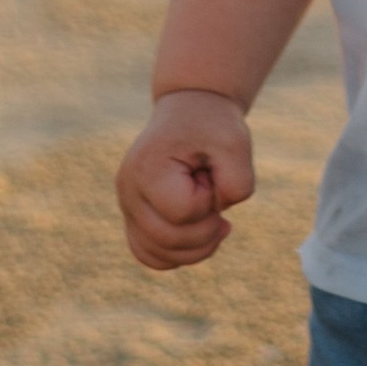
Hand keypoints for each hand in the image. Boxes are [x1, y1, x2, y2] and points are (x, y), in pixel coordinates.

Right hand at [116, 90, 255, 272]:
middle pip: (168, 240)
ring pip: (157, 255)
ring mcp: (128, 207)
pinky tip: (200, 232)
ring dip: (196, 246)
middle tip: (213, 192)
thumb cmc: (211, 126)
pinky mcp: (135, 218)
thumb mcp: (235, 143)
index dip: (208, 199)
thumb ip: (238, 183)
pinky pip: (150, 255)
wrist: (190, 110)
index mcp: (147, 168)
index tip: (209, 172)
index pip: (182, 212)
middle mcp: (128, 191)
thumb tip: (220, 223)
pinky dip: (179, 254)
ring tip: (211, 216)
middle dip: (206, 226)